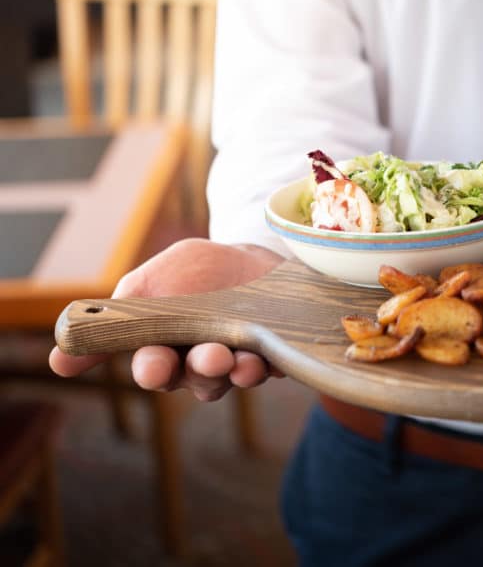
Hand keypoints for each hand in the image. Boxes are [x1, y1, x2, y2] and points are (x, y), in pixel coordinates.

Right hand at [49, 238, 284, 400]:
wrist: (251, 259)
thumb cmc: (196, 273)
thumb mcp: (150, 287)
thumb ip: (115, 320)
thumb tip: (56, 360)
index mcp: (162, 347)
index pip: (151, 367)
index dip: (152, 369)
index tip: (156, 364)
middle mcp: (195, 363)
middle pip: (190, 379)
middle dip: (197, 369)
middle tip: (208, 357)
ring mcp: (233, 364)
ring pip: (225, 380)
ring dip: (229, 369)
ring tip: (234, 355)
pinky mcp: (269, 360)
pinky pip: (263, 371)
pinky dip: (260, 366)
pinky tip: (259, 358)